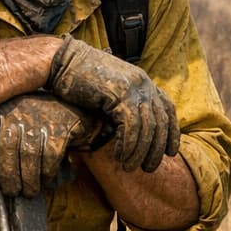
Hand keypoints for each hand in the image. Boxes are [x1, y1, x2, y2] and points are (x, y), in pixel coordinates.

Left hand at [0, 94, 101, 196]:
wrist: (71, 107)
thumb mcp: (13, 126)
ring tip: (29, 192)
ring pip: (29, 154)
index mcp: (0, 111)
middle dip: (7, 174)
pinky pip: (51, 155)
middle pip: (6, 146)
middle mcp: (18, 111)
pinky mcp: (61, 128)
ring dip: (28, 179)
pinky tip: (46, 182)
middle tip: (11, 192)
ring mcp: (40, 118)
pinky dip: (47, 173)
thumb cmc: (33, 125)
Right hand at [46, 37, 178, 172]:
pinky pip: (131, 126)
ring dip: (140, 152)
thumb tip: (132, 136)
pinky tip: (119, 157)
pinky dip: (127, 145)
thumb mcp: (109, 95)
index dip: (171, 132)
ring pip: (147, 127)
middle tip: (150, 168)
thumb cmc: (79, 81)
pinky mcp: (119, 93)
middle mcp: (143, 83)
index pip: (167, 109)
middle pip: (161, 121)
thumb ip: (123, 109)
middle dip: (157, 148)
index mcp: (143, 82)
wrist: (59, 61)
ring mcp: (133, 87)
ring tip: (130, 167)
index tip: (171, 152)